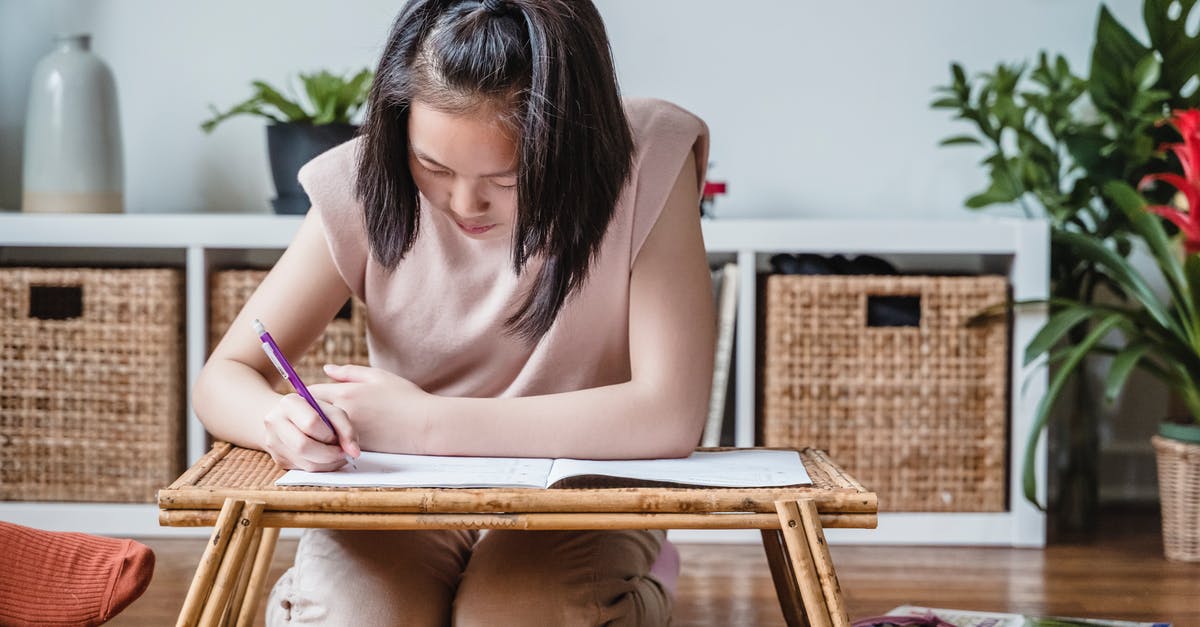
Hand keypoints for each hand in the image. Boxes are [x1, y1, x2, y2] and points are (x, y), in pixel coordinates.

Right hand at [262, 393, 360, 471]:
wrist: (286, 417)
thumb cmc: (314, 411)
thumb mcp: (331, 410)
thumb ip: (345, 427)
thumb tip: (354, 452)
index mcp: (289, 403)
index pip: (311, 423)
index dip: (329, 434)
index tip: (339, 438)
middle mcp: (275, 422)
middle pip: (303, 446)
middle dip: (329, 454)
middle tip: (342, 452)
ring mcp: (274, 443)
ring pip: (306, 463)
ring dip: (328, 464)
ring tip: (337, 455)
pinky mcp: (279, 459)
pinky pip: (305, 470)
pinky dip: (321, 467)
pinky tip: (327, 458)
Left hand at [309, 364, 431, 452]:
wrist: (426, 425)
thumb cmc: (406, 398)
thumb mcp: (379, 377)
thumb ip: (349, 372)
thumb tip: (326, 369)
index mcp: (346, 392)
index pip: (309, 393)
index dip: (308, 395)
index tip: (314, 397)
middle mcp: (342, 413)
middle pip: (309, 414)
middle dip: (310, 413)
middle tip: (318, 414)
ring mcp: (347, 433)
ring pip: (319, 431)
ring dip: (320, 429)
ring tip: (330, 426)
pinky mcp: (355, 449)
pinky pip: (333, 444)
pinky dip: (334, 441)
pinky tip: (345, 437)